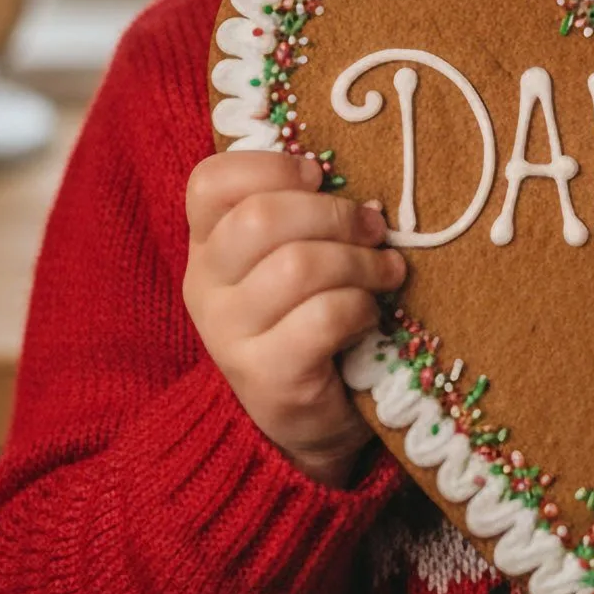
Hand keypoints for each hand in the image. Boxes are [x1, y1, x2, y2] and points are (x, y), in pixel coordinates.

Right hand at [183, 149, 405, 488]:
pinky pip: (322, 318)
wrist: (305, 426)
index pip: (209, 183)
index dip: (270, 167)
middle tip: (375, 227)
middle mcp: (205, 288)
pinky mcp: (268, 378)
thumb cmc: (307, 323)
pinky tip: (371, 315)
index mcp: (207, 246)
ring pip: (298, 266)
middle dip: (334, 214)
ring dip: (360, 262)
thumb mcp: (293, 263)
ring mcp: (230, 336)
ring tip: (387, 272)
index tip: (319, 175)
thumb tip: (366, 190)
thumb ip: (307, 219)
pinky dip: (360, 307)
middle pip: (260, 219)